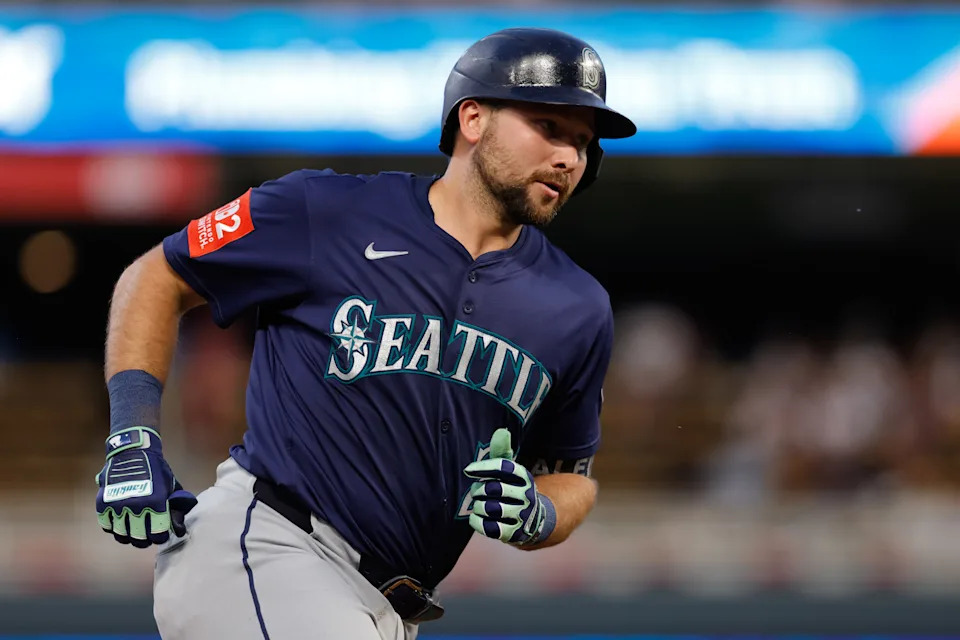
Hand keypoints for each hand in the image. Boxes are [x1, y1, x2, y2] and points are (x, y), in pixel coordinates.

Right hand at [95, 427, 197, 547]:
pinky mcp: (103, 503)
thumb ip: (175, 508)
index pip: (157, 534)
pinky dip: (113, 527)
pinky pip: (106, 525)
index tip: (160, 535)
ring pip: (121, 535)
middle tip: (147, 536)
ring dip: (128, 536)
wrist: (133, 452)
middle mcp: (136, 506)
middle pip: (139, 537)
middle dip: (145, 539)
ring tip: (133, 532)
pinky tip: (121, 523)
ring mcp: (117, 505)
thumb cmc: (156, 471)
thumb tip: (179, 529)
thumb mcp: (171, 487)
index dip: (160, 537)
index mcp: (156, 502)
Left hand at [462, 428, 552, 545]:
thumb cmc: (513, 489)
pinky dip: (477, 522)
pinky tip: (478, 518)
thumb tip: (501, 431)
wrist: (533, 520)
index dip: (483, 467)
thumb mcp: (511, 471)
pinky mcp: (513, 533)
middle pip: (491, 488)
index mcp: (523, 476)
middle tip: (478, 492)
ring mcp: (521, 515)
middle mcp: (525, 495)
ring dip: (478, 506)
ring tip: (481, 505)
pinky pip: (487, 527)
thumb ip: (502, 452)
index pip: (502, 466)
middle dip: (478, 490)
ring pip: (487, 508)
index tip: (468, 470)